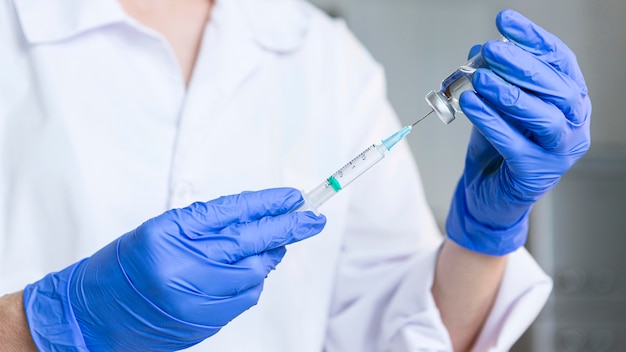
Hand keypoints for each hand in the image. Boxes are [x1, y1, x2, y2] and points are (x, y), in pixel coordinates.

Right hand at [23, 188, 325, 350]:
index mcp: (173, 233)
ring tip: (265, 247)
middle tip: (314, 219)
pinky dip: (251, 283)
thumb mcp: (164, 229)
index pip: (233, 212)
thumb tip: (259, 220)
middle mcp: (186, 266)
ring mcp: (197, 297)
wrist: (98, 312)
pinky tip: (241, 274)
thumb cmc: (129, 264)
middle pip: (252, 242)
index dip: (269, 203)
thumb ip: (211, 224)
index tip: (295, 197)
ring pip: (255, 273)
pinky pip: (245, 298)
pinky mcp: (205, 321)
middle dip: (288, 228)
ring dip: (268, 258)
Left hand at [446, 9, 590, 255]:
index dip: (533, 39)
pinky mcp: (535, 173)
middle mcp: (573, 124)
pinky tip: (470, 104)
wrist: (488, 195)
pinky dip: (491, 121)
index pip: (559, 61)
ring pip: (542, 117)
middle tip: (490, 50)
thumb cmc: (497, 148)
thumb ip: (491, 80)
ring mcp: (558, 152)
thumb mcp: (494, 106)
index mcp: (569, 101)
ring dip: (508, 93)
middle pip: (556, 88)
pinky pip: (514, 143)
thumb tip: (479, 51)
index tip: (505, 21)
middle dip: (521, 64)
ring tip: (478, 78)